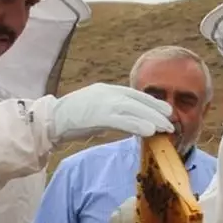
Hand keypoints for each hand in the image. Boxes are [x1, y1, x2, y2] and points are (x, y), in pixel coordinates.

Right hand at [50, 83, 173, 142]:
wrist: (51, 119)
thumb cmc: (71, 118)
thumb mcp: (94, 109)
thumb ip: (110, 112)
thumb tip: (125, 121)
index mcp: (106, 90)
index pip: (134, 94)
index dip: (151, 102)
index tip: (165, 110)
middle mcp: (107, 93)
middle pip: (138, 100)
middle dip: (156, 110)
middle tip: (171, 120)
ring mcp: (103, 103)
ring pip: (134, 109)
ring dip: (152, 119)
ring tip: (166, 128)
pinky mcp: (99, 116)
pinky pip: (123, 120)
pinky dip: (138, 125)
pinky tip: (150, 132)